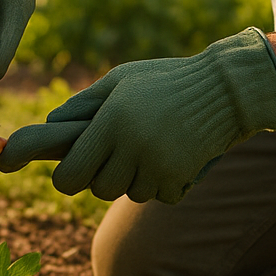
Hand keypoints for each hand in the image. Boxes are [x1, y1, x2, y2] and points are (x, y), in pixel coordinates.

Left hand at [0, 28, 275, 203]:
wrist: (225, 90)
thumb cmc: (164, 80)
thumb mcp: (120, 80)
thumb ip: (83, 105)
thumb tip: (50, 124)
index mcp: (111, 121)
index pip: (70, 174)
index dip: (64, 177)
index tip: (63, 173)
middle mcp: (131, 147)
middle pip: (95, 188)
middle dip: (97, 175)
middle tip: (110, 155)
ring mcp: (157, 167)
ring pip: (125, 192)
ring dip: (130, 176)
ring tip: (148, 144)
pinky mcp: (179, 179)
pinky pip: (156, 195)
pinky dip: (160, 181)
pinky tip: (173, 154)